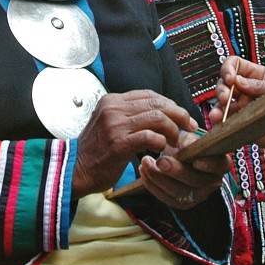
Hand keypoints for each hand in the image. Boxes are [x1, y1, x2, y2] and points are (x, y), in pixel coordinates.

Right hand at [73, 91, 197, 197]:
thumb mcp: (110, 123)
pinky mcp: (118, 143)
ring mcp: (115, 125)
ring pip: (157, 117)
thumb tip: (162, 115)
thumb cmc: (96, 150)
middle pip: (157, 103)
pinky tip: (161, 149)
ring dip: (173, 130)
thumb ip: (131, 115)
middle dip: (179, 114)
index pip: (150, 94)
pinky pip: (150, 136)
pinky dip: (161, 142)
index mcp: (113, 100)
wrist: (75, 169)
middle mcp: (114, 108)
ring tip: (175, 141)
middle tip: (189, 126)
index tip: (182, 116)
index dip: (170, 104)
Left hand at [139, 131, 229, 209]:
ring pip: (179, 192)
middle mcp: (211, 182)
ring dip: (160, 178)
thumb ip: (190, 140)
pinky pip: (166, 198)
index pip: (220, 165)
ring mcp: (197, 195)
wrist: (179, 158)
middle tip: (160, 161)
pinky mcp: (182, 203)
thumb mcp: (189, 138)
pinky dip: (152, 185)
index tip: (195, 160)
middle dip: (176, 171)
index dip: (209, 164)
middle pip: (195, 180)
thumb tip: (187, 145)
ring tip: (146, 163)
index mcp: (220, 163)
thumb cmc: (187, 145)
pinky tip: (144, 172)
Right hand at [210, 57, 264, 162]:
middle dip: (222, 89)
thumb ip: (260, 87)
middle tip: (226, 98)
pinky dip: (220, 122)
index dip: (228, 69)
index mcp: (257, 76)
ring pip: (222, 103)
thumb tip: (237, 81)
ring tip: (217, 116)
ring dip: (217, 107)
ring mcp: (243, 107)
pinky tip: (218, 124)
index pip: (236, 65)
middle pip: (224, 83)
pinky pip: (227, 121)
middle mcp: (246, 89)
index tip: (230, 79)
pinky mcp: (242, 124)